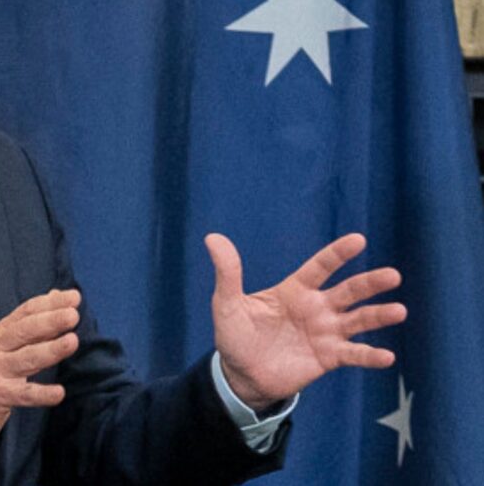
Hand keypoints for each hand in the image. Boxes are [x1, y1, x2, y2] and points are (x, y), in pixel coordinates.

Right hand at [0, 288, 79, 449]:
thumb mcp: (4, 345)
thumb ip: (31, 324)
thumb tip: (56, 296)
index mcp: (0, 333)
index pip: (26, 312)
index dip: (49, 303)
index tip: (73, 297)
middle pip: (25, 331)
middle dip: (50, 321)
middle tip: (73, 315)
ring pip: (26, 358)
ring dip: (50, 349)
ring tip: (72, 342)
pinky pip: (23, 395)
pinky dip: (41, 394)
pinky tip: (59, 393)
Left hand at [205, 233, 405, 411]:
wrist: (241, 375)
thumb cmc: (235, 335)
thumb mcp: (226, 303)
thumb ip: (227, 273)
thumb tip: (213, 238)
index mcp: (294, 290)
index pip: (320, 267)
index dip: (338, 254)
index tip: (358, 240)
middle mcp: (316, 308)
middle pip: (348, 291)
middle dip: (370, 282)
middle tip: (393, 275)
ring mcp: (325, 333)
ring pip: (358, 321)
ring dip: (379, 316)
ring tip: (399, 310)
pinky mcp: (328, 358)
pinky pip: (353, 354)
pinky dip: (369, 355)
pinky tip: (386, 355)